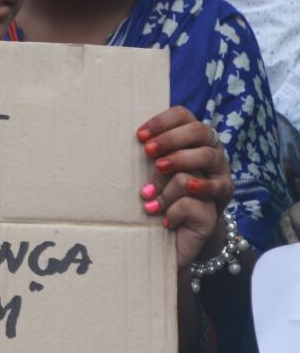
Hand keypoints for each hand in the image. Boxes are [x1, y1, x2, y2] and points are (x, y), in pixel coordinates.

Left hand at [136, 106, 232, 267]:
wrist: (180, 237)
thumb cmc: (161, 195)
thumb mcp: (154, 173)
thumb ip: (150, 154)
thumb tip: (132, 141)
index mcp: (195, 141)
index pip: (184, 115)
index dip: (162, 122)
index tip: (139, 136)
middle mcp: (214, 155)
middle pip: (200, 131)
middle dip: (171, 140)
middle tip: (148, 153)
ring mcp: (221, 178)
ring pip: (206, 157)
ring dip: (175, 170)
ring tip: (148, 191)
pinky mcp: (220, 205)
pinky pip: (201, 195)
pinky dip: (175, 206)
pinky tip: (163, 216)